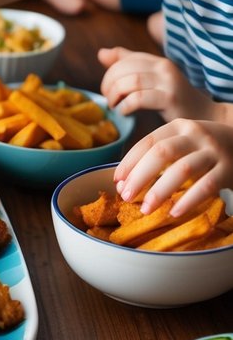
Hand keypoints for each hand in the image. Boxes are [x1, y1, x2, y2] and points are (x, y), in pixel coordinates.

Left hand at [98, 46, 211, 122]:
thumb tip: (101, 53)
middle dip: (108, 85)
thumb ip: (128, 66)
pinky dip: (125, 106)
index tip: (107, 89)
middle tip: (109, 100)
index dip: (109, 73)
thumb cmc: (173, 100)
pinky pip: (138, 98)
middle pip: (123, 69)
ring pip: (129, 82)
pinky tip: (124, 112)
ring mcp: (168, 82)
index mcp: (157, 61)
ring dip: (115, 95)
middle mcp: (163, 67)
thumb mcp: (151, 79)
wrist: (204, 116)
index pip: (124, 58)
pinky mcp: (170, 99)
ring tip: (115, 106)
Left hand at [113, 117, 232, 217]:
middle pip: (161, 153)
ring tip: (145, 209)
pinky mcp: (228, 168)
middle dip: (139, 176)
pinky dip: (188, 200)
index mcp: (178, 127)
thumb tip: (125, 180)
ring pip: (182, 169)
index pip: (148, 142)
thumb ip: (160, 154)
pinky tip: (174, 212)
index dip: (130, 162)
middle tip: (126, 196)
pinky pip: (206, 185)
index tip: (117, 181)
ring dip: (160, 191)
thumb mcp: (184, 141)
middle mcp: (195, 134)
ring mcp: (213, 151)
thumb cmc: (207, 148)